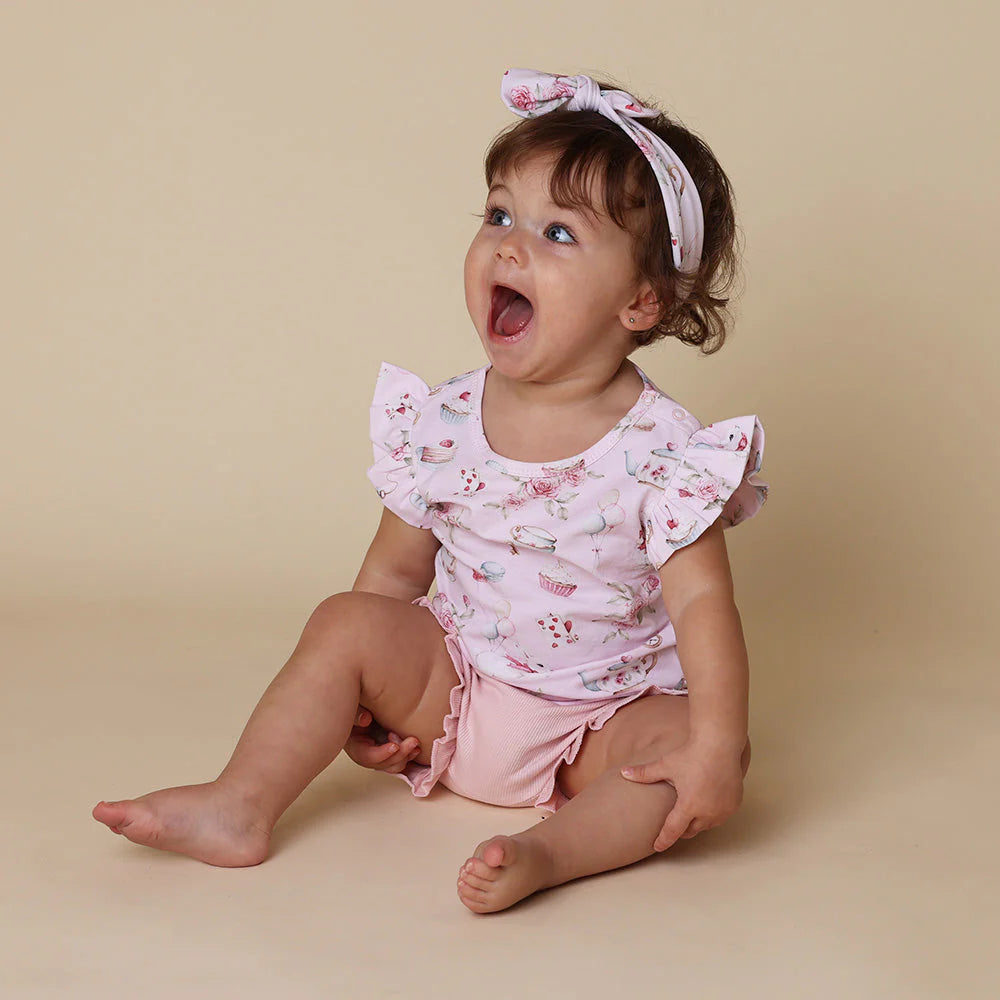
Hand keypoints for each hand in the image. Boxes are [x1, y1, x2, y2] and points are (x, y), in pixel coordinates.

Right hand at [343, 707, 421, 774]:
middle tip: (412, 741)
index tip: (394, 746)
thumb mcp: (352, 709)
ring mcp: (379, 754)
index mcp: (355, 745)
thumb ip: (357, 713)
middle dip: (399, 755)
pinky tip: (417, 748)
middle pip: (382, 764)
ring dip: (406, 756)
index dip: (381, 754)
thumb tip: (365, 719)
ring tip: (415, 743)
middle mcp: (366, 754)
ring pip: (392, 765)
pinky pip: (399, 759)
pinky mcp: (389, 751)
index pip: (366, 756)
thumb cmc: (356, 708)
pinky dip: (408, 756)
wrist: (362, 706)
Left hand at [620, 740, 744, 852]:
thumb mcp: (665, 765)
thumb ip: (644, 773)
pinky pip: (720, 816)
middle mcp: (707, 812)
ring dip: (698, 821)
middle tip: (674, 821)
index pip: (673, 831)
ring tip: (690, 809)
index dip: (664, 840)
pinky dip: (713, 813)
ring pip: (707, 824)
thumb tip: (623, 773)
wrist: (719, 744)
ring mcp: (723, 810)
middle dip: (681, 827)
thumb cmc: (691, 754)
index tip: (657, 846)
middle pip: (690, 830)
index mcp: (688, 806)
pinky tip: (707, 801)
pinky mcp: (734, 805)